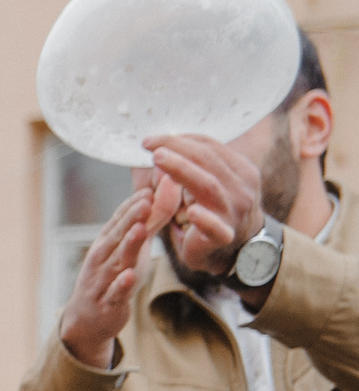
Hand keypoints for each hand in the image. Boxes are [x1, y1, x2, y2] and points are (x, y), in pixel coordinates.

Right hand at [57, 186, 167, 368]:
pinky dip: (121, 285)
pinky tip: (129, 276)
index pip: (120, 218)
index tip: (151, 186)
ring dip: (127, 245)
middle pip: (117, 235)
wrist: (86, 319)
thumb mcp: (131, 248)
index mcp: (107, 242)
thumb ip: (150, 222)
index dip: (135, 202)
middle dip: (131, 218)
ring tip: (139, 230)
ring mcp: (101, 281)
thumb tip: (169, 191)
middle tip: (146, 200)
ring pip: (115, 261)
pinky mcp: (107, 304)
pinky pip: (114, 294)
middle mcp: (101, 258)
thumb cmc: (112, 277)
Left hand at [143, 133, 266, 281]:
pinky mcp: (225, 236)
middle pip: (208, 160)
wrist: (239, 251)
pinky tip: (191, 211)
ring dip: (183, 170)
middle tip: (150, 143)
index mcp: (239, 170)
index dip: (181, 139)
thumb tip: (156, 146)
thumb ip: (192, 168)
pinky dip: (205, 219)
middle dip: (177, 148)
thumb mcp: (208, 186)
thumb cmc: (216, 214)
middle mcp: (241, 187)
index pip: (210, 148)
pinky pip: (216, 227)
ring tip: (159, 159)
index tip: (151, 139)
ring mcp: (235, 212)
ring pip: (209, 186)